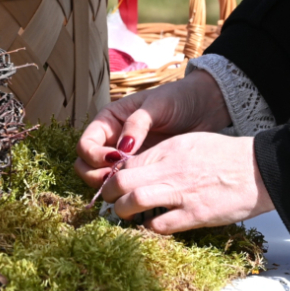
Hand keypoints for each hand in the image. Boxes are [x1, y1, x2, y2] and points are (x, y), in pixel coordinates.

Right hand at [75, 68, 230, 183]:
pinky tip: (144, 189)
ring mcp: (125, 157)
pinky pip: (126, 184)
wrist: (204, 107)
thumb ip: (137, 125)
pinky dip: (128, 190)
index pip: (85, 145)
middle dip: (96, 175)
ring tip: (132, 185)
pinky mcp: (142, 170)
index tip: (116, 159)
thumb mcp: (156, 106)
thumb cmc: (178, 99)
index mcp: (108, 121)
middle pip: (86, 166)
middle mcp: (111, 140)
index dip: (95, 156)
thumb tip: (122, 150)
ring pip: (101, 179)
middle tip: (120, 178)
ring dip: (110, 186)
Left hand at [97, 132, 273, 233]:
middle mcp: (169, 170)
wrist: (258, 169)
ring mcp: (180, 193)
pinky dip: (149, 228)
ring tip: (124, 216)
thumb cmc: (226, 155)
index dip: (112, 175)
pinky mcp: (194, 216)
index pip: (125, 162)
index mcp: (168, 150)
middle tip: (109, 202)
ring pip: (132, 202)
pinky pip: (159, 226)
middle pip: (120, 181)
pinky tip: (151, 226)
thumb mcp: (190, 143)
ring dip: (122, 212)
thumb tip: (140, 167)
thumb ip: (164, 154)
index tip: (111, 184)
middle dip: (108, 194)